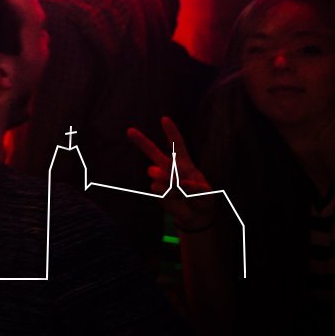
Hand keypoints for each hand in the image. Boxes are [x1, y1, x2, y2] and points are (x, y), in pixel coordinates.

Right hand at [127, 116, 215, 230]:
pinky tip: (178, 200)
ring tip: (180, 192)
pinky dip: (171, 195)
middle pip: (154, 153)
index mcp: (184, 164)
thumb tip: (178, 183)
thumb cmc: (202, 199)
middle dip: (142, 141)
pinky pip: (160, 190)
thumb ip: (193, 186)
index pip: (177, 145)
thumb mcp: (205, 192)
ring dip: (169, 182)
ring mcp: (162, 180)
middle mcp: (170, 169)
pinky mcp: (158, 192)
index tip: (164, 119)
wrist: (195, 216)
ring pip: (157, 175)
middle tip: (130, 130)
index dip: (171, 132)